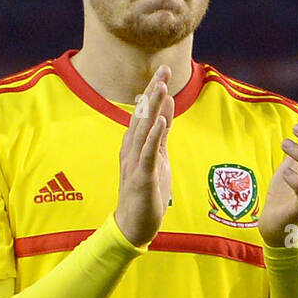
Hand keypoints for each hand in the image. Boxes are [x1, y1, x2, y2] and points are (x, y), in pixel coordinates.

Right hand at [114, 65, 174, 246]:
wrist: (133, 227)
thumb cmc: (146, 194)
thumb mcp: (158, 160)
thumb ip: (161, 135)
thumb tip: (166, 109)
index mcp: (135, 146)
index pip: (144, 114)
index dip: (153, 92)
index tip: (163, 71)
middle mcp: (132, 151)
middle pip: (142, 116)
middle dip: (153, 92)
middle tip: (163, 69)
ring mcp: (135, 164)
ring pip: (143, 131)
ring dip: (152, 109)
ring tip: (161, 88)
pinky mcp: (141, 178)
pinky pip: (148, 154)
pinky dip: (153, 137)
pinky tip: (159, 123)